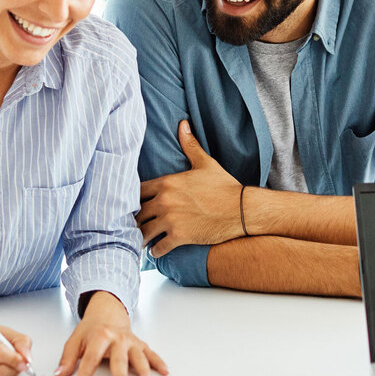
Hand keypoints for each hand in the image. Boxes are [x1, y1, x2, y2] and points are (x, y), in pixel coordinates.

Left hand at [55, 291, 167, 375]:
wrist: (107, 313)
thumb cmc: (92, 329)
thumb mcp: (75, 340)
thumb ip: (67, 358)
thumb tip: (59, 373)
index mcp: (100, 336)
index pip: (91, 357)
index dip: (86, 372)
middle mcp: (117, 338)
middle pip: (119, 358)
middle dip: (121, 373)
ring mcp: (130, 341)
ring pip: (138, 356)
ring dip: (144, 369)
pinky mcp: (140, 344)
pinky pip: (151, 353)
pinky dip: (159, 362)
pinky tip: (163, 372)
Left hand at [138, 120, 243, 256]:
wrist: (241, 209)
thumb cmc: (224, 186)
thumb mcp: (205, 164)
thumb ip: (190, 145)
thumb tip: (183, 124)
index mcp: (167, 183)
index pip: (137, 191)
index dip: (132, 199)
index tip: (133, 205)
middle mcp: (165, 201)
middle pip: (136, 213)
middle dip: (135, 220)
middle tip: (133, 225)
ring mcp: (171, 220)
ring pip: (143, 233)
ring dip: (142, 237)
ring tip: (142, 240)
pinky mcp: (180, 237)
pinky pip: (158, 249)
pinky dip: (155, 251)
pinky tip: (157, 250)